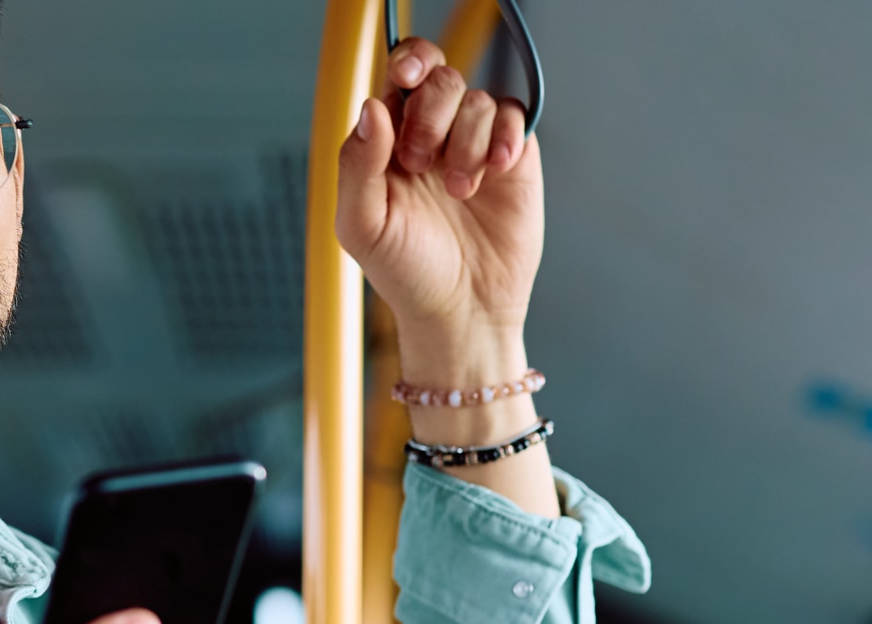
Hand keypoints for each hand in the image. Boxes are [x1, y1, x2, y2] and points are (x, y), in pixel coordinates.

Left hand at [335, 37, 542, 335]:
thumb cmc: (406, 273)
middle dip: (431, 114)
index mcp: (387, 143)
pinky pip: (513, 116)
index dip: (405, 65)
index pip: (397, 79)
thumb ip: (357, 165)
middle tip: (422, 163)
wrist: (461, 311)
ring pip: (477, 99)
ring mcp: (473, 144)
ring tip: (460, 191)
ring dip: (466, 142)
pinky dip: (505, 136)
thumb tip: (372, 107)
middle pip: (439, 79)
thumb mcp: (363, 225)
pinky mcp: (512, 158)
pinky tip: (495, 169)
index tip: (405, 79)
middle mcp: (431, 135)